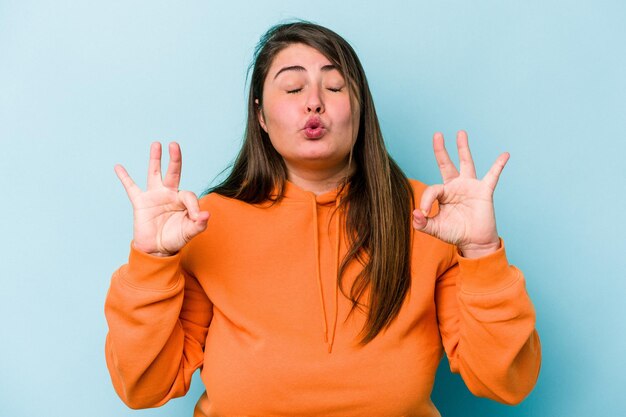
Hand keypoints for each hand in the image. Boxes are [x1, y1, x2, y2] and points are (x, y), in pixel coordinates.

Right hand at [115, 142, 209, 256]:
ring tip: (156, 144)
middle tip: (174, 145)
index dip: (194, 206)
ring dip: (155, 159)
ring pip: (154, 173)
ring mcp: (154, 196)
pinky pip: (131, 188)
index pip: (189, 195)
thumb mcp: (190, 232)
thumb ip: (199, 224)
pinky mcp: (140, 202)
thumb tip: (206, 214)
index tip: (197, 217)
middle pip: (173, 172)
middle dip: (175, 159)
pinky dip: (125, 178)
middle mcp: (169, 194)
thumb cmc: (175, 238)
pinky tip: (118, 167)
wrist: (157, 249)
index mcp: (182, 200)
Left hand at [412, 131, 508, 258]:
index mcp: (443, 194)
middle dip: (440, 150)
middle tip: (437, 134)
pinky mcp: (484, 191)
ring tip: (460, 132)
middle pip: (446, 164)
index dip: (425, 200)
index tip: (424, 213)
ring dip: (463, 148)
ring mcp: (470, 187)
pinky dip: (499, 165)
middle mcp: (456, 186)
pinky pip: (492, 175)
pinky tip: (505, 154)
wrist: (474, 242)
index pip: (432, 189)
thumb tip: (415, 214)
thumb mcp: (434, 229)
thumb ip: (422, 223)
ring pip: (466, 163)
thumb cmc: (454, 233)